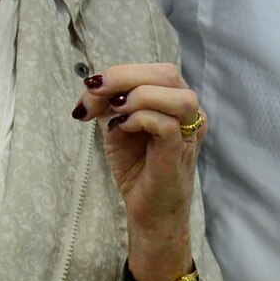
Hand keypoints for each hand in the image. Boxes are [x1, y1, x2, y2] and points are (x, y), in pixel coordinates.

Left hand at [73, 62, 203, 280]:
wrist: (147, 210)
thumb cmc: (136, 167)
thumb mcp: (116, 126)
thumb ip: (106, 103)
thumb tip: (90, 86)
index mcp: (175, 102)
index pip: (156, 70)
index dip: (121, 71)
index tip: (89, 88)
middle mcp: (189, 114)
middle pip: (167, 74)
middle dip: (124, 76)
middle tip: (95, 91)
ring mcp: (189, 134)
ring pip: (178, 97)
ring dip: (138, 96)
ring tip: (115, 111)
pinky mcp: (180, 154)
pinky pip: (167, 124)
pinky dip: (140, 118)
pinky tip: (122, 128)